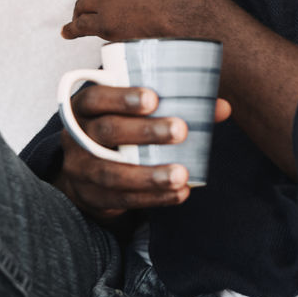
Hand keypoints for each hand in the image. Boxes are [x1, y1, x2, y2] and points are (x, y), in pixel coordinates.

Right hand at [52, 84, 232, 220]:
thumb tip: (221, 107)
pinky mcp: (91, 196)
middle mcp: (76, 136)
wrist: (85, 171)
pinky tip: (178, 193)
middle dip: (145, 131)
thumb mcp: (134, 113)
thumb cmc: (119, 130)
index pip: (96, 97)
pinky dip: (152, 197)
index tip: (153, 99)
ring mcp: (80, 169)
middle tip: (180, 130)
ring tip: (182, 174)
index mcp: (84, 108)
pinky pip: (121, 199)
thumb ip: (175, 106)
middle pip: (106, 131)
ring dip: (149, 174)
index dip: (122, 97)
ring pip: (112, 172)